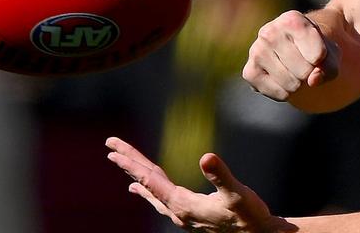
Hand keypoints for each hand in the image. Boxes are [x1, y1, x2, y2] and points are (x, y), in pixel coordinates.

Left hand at [105, 136, 289, 231]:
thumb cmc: (249, 214)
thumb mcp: (237, 192)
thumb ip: (220, 175)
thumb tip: (206, 157)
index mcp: (183, 205)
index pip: (151, 180)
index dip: (132, 163)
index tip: (114, 150)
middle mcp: (177, 211)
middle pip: (148, 182)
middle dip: (129, 163)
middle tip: (110, 145)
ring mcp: (182, 214)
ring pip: (153, 189)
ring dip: (137, 174)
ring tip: (121, 163)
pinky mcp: (189, 214)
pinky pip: (161, 198)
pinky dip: (149, 189)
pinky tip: (141, 188)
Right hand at [243, 10, 339, 100]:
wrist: (292, 51)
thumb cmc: (314, 48)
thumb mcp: (330, 53)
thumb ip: (329, 66)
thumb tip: (313, 80)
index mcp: (292, 19)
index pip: (318, 55)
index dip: (323, 60)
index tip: (317, 51)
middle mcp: (270, 31)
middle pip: (305, 71)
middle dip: (310, 73)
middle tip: (304, 63)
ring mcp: (256, 51)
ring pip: (292, 84)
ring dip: (299, 84)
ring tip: (294, 70)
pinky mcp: (249, 72)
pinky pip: (279, 93)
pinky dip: (286, 93)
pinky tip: (283, 79)